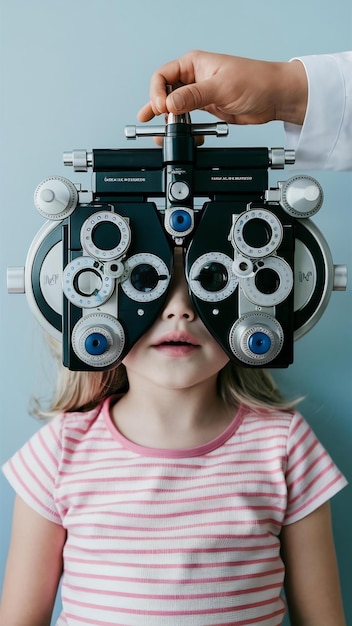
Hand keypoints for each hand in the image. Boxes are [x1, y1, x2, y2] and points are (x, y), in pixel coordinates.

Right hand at [138, 50, 307, 126]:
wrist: (275, 97)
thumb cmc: (256, 81)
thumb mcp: (221, 87)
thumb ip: (193, 96)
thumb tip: (170, 104)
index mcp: (194, 64)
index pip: (163, 76)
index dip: (158, 92)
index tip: (163, 108)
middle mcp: (194, 78)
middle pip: (165, 92)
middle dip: (156, 106)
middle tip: (149, 120)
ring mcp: (200, 94)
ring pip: (174, 106)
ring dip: (166, 119)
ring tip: (159, 132)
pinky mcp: (207, 108)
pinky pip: (187, 117)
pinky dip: (181, 126)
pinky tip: (180, 134)